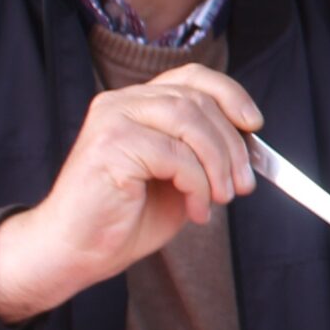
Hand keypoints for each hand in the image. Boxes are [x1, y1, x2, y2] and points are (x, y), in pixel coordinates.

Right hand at [0, 64, 261, 323]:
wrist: (75, 252)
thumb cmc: (125, 218)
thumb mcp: (178, 178)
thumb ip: (204, 153)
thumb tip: (249, 142)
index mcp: (137, 103)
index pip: (192, 77)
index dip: (231, 95)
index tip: (255, 124)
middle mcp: (122, 102)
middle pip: (197, 101)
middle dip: (232, 145)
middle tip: (243, 184)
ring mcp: (113, 119)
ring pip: (190, 122)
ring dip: (218, 164)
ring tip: (221, 198)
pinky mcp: (110, 144)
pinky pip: (176, 155)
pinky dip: (197, 185)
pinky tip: (195, 210)